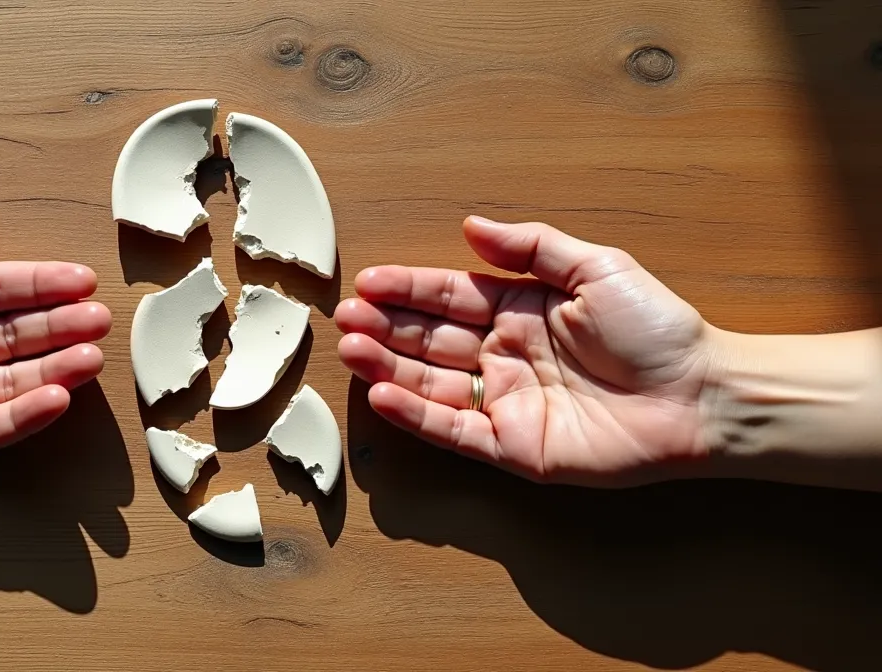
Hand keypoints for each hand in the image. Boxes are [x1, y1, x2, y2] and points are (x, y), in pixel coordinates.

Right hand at [337, 216, 715, 485]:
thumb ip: (532, 248)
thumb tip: (471, 226)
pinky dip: (416, 416)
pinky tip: (384, 395)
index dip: (409, 288)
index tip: (369, 281)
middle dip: (386, 326)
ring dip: (389, 367)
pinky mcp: (514, 446)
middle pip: (431, 339)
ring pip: (431, 384)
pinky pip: (454, 430)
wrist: (702, 396)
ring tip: (353, 349)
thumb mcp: (597, 268)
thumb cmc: (659, 331)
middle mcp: (506, 355)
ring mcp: (507, 403)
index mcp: (523, 311)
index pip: (451, 296)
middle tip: (346, 318)